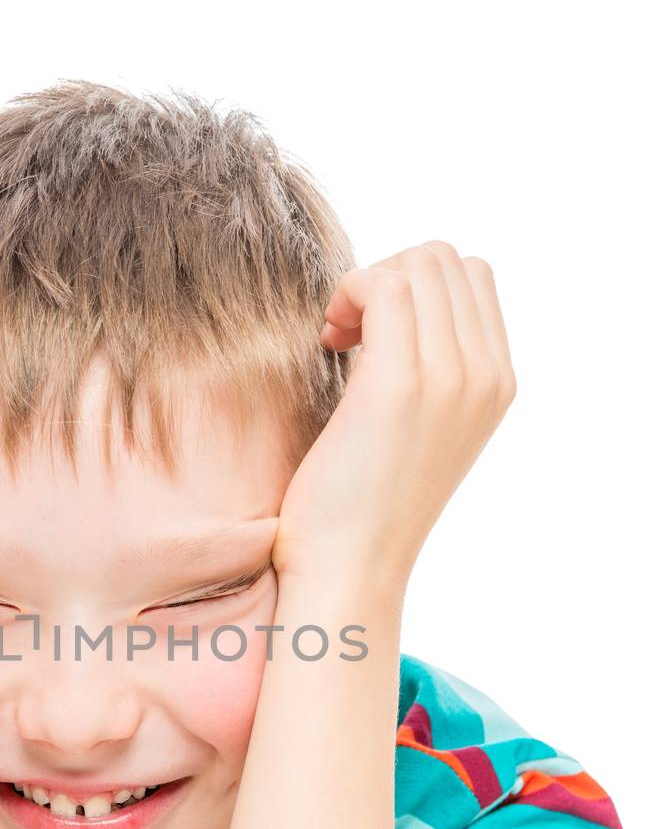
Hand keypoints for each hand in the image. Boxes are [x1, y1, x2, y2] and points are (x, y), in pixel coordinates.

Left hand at [273, 241, 515, 592]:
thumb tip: (392, 309)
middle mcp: (486, 376)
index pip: (471, 277)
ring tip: (338, 337)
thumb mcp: (419, 430)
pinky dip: (348, 293)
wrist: (351, 568)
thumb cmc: (364, 505)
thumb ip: (431, 370)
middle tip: (347, 331)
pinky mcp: (403, 384)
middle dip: (387, 276)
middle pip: (445, 259)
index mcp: (497, 384)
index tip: (369, 331)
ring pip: (418, 263)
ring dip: (365, 284)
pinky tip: (330, 340)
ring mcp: (451, 378)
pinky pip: (386, 285)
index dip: (412, 285)